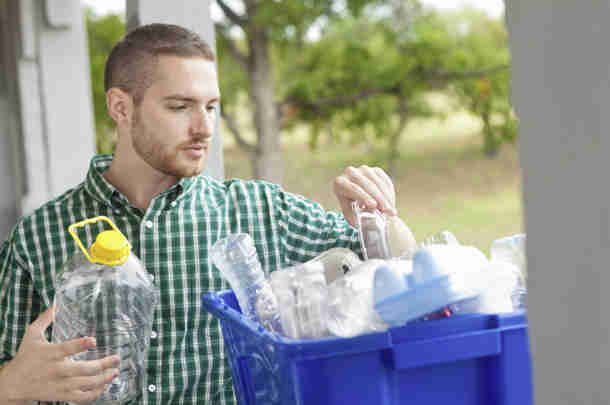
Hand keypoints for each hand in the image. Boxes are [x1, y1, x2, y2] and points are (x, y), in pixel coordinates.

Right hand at [0, 306, 119, 403]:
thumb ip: (44, 320)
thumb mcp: (31, 336)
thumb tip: (55, 305)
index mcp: (51, 353)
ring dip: (104, 379)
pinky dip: (95, 393)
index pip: (67, 349)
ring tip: (115, 372)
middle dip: (103, 365)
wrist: (13, 385)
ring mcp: (61, 384)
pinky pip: (82, 397)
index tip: (93, 341)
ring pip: (86, 384)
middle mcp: (57, 370)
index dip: (81, 345)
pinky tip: (104, 386)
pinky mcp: (62, 395)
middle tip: (117, 358)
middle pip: (83, 369)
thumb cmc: (26, 357)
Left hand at [333, 165, 396, 226]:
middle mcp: (350, 172)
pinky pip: (384, 181)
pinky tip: (391, 203)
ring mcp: (364, 170)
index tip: (374, 206)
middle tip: (388, 211)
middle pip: (367, 184)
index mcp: (339, 182)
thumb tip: (362, 222)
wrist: (359, 201)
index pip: (353, 188)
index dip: (364, 196)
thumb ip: (355, 217)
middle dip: (379, 198)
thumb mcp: (350, 214)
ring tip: (392, 211)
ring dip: (386, 197)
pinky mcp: (375, 170)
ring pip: (377, 182)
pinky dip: (389, 193)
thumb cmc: (352, 209)